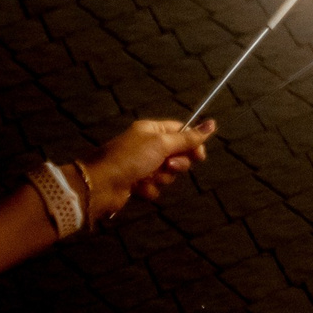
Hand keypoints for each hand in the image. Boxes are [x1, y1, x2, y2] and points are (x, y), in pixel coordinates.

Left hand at [80, 119, 214, 221]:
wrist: (100, 185)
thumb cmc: (129, 159)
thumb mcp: (162, 144)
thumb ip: (188, 138)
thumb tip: (212, 124)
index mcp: (152, 130)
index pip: (181, 131)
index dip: (192, 143)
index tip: (199, 156)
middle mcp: (147, 146)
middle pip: (177, 154)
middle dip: (176, 163)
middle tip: (167, 165)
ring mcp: (141, 165)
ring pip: (168, 172)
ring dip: (162, 177)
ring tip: (148, 177)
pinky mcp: (136, 183)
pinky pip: (155, 186)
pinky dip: (150, 188)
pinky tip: (139, 188)